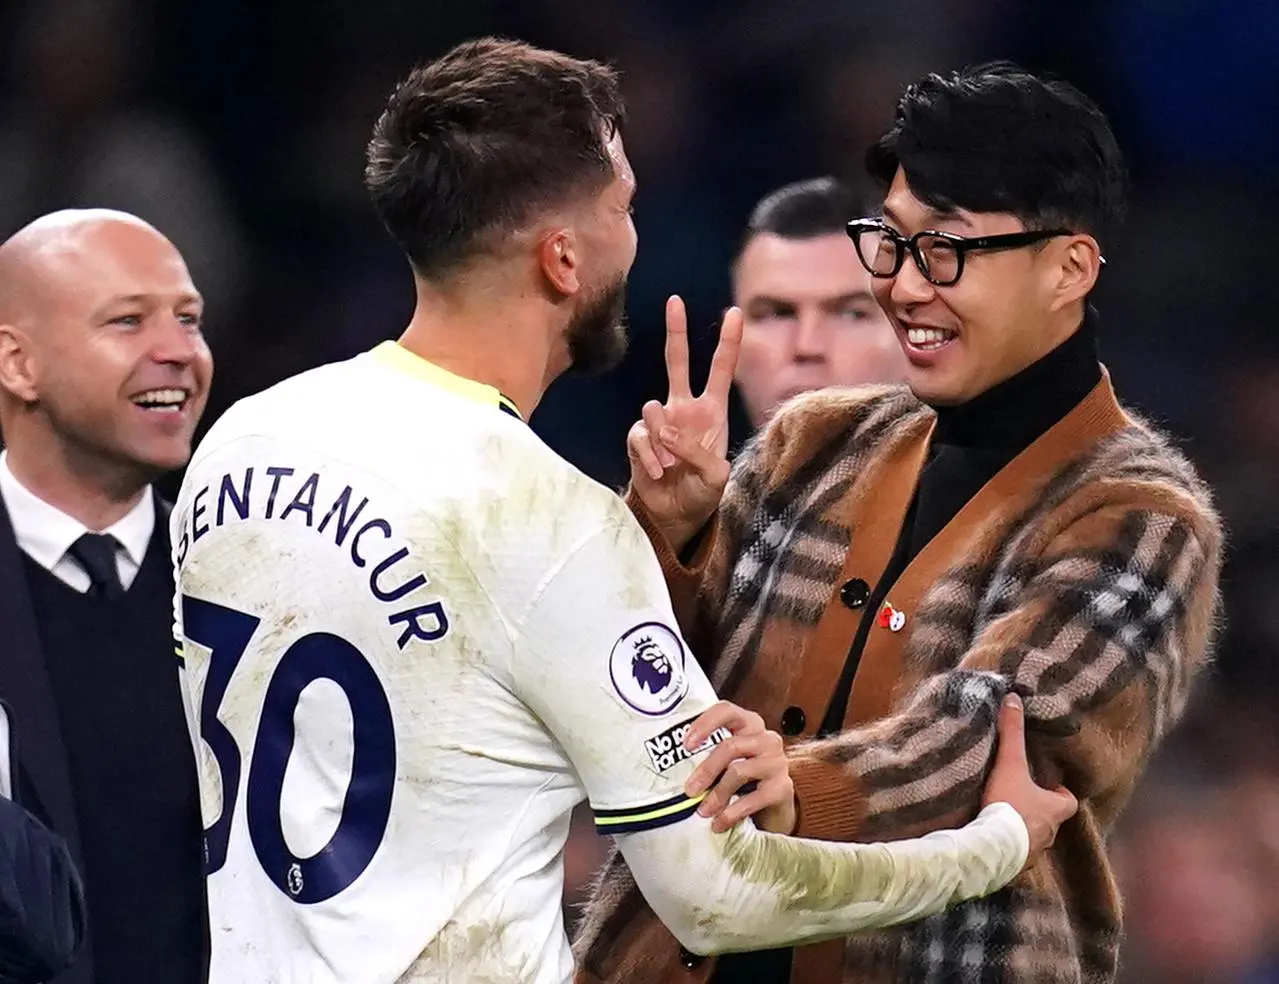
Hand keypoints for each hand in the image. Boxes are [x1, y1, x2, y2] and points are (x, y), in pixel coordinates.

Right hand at [627, 297, 742, 552]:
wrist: (674, 515)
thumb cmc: (702, 494)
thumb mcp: (715, 476)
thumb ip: (696, 451)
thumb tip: (667, 431)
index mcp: (712, 411)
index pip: (721, 369)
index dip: (729, 341)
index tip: (736, 312)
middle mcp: (684, 409)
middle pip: (677, 362)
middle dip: (676, 331)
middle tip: (675, 301)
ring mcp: (660, 422)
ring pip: (653, 408)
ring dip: (663, 439)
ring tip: (671, 465)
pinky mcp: (639, 438)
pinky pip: (640, 436)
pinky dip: (649, 457)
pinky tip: (658, 473)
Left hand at [682, 701, 794, 834]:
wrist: (774, 807)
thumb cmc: (744, 778)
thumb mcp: (728, 761)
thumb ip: (709, 754)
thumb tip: (673, 766)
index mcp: (749, 724)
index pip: (726, 711)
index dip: (704, 724)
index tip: (686, 744)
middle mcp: (766, 739)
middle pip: (730, 746)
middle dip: (706, 770)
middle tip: (689, 790)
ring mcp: (777, 762)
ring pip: (738, 772)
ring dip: (716, 794)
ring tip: (703, 811)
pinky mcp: (782, 788)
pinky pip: (752, 799)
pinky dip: (731, 813)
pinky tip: (719, 823)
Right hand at [982, 694, 1078, 859]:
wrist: (992, 848)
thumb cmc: (1009, 805)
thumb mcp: (1009, 764)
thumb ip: (1012, 733)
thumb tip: (1014, 698)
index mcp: (1055, 810)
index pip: (1069, 802)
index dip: (1060, 794)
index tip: (1050, 787)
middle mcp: (1050, 833)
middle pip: (1052, 821)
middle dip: (1040, 812)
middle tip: (1022, 799)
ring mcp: (1034, 853)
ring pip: (1035, 839)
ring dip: (1025, 831)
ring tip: (1005, 820)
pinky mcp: (1016, 867)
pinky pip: (1017, 856)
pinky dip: (1010, 848)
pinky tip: (994, 840)